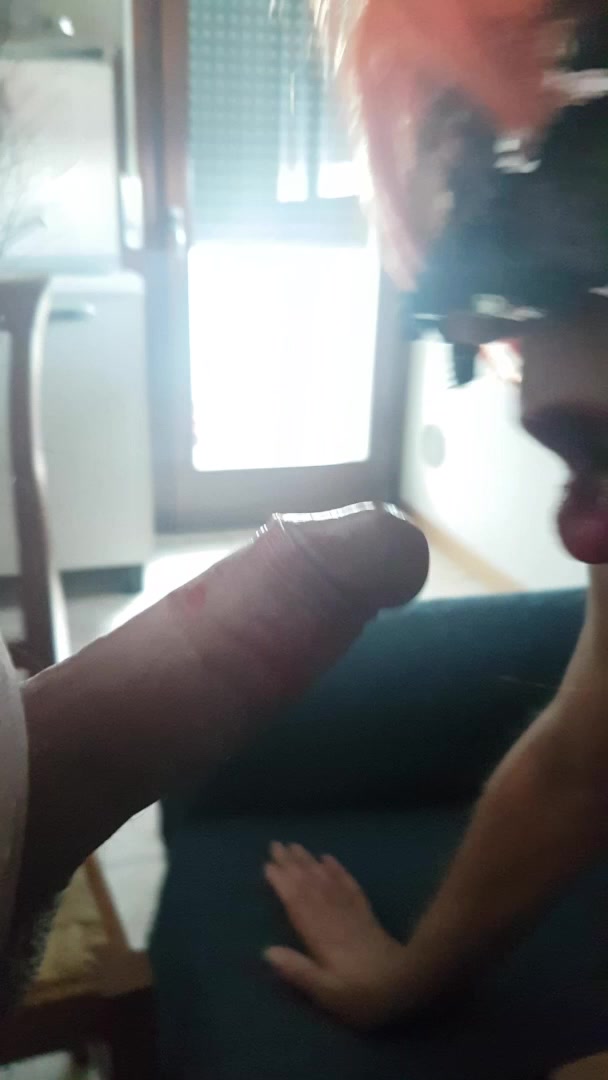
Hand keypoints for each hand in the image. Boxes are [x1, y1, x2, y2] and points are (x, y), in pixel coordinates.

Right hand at [264, 842, 411, 1029]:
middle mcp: (335, 917)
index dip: (282, 883)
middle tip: (275, 844)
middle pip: (310, 885)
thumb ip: (299, 972)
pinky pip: (349, 886)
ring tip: (296, 846)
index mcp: (322, 935)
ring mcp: (352, 913)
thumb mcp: (328, 993)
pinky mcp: (366, 915)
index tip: (267, 865)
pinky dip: (337, 870)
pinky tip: (329, 859)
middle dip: (292, 864)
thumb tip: (267, 951)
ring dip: (310, 862)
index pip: (298, 902)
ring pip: (327, 881)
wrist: (408, 985)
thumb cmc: (363, 995)